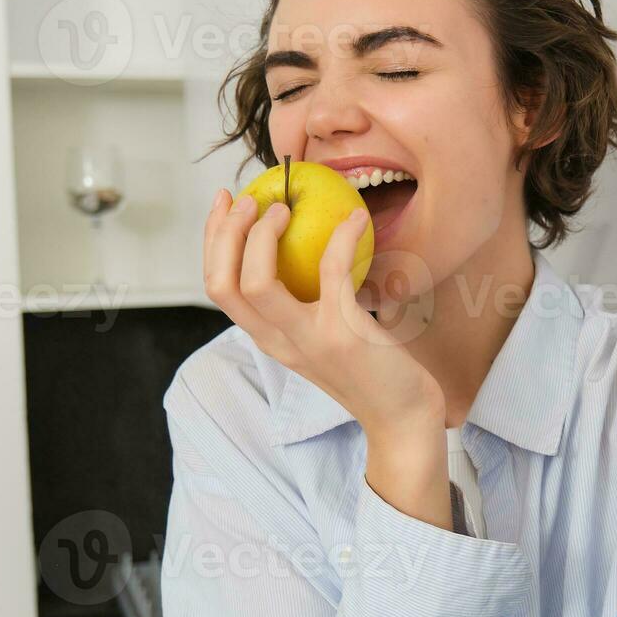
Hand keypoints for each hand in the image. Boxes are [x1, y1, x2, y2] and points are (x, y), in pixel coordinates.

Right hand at [202, 190, 444, 442]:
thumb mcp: (322, 334)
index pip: (218, 287)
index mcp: (267, 338)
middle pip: (222, 284)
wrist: (402, 417)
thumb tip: (308, 238)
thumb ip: (307, 300)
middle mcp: (277, 342)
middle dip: (225, 232)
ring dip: (263, 236)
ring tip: (284, 208)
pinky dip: (341, 238)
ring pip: (256, 283)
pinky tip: (357, 219)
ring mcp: (307, 339)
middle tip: (251, 199)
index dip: (213, 239)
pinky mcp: (343, 333)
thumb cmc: (369, 368)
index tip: (228, 203)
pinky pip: (331, 272)